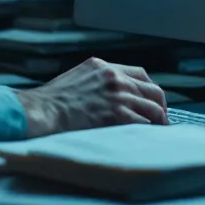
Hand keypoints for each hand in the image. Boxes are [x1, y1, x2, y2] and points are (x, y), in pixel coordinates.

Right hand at [16, 57, 167, 136]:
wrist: (43, 111)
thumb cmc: (51, 101)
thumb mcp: (75, 78)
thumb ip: (95, 81)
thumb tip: (107, 95)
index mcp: (102, 66)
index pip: (139, 73)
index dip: (149, 88)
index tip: (150, 99)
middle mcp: (114, 78)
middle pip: (152, 90)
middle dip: (160, 105)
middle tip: (160, 119)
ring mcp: (118, 96)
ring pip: (154, 108)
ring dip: (158, 121)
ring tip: (157, 132)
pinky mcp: (119, 115)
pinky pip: (145, 123)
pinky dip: (150, 131)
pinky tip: (147, 138)